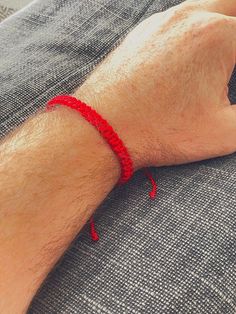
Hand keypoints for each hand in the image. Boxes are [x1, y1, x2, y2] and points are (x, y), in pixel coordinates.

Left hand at [75, 0, 235, 170]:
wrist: (101, 129)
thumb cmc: (158, 132)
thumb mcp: (222, 132)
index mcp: (217, 36)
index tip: (233, 89)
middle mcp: (190, 18)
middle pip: (233, 8)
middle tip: (232, 65)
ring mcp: (161, 22)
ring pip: (207, 8)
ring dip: (221, 27)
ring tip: (217, 64)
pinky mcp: (142, 32)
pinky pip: (178, 20)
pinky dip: (194, 32)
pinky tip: (191, 58)